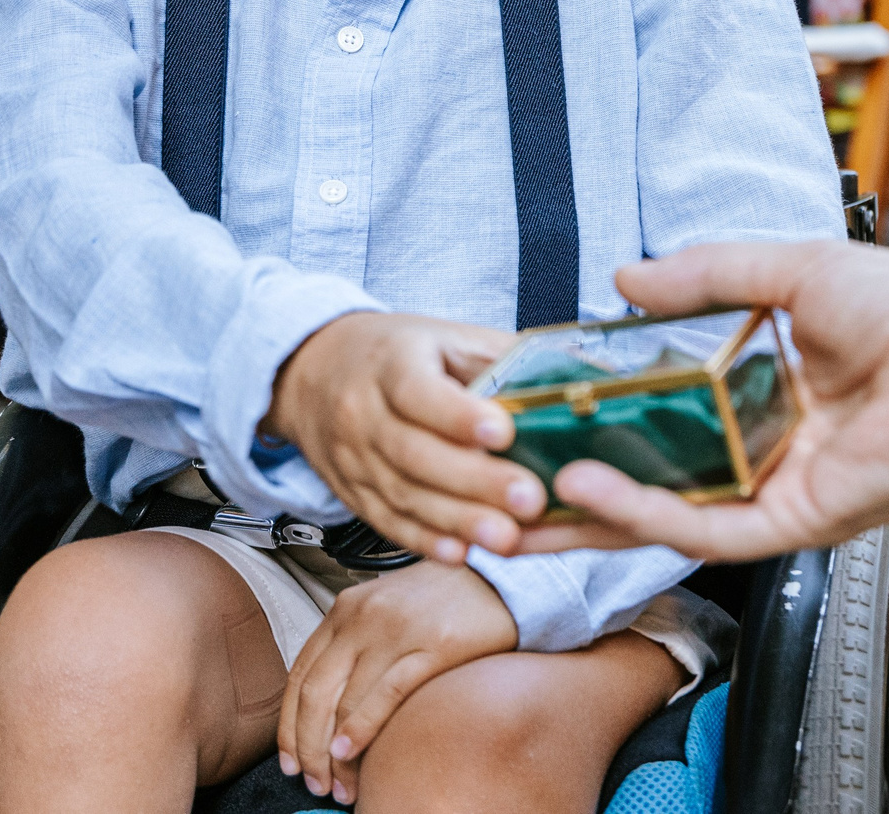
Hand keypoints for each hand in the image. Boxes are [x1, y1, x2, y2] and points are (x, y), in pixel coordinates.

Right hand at [264, 311, 542, 562]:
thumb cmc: (394, 353)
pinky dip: (424, 541)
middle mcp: (363, 412)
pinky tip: (461, 553)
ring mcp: (353, 458)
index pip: (419, 392)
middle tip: (528, 500)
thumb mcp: (442, 336)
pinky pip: (387, 521)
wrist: (312, 373)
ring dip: (458, 521)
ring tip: (507, 538)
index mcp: (390, 362)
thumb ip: (501, 356)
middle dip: (474, 482)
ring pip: (404, 494)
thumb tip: (576, 373)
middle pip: (416, 453)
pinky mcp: (352, 492)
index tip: (503, 432)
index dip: (459, 415)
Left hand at [278, 560, 516, 804]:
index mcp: (346, 609)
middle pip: (314, 693)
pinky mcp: (433, 646)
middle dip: (306, 747)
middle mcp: (363, 617)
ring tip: (339, 785)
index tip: (288, 760)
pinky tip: (351, 753)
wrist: (499, 577)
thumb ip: (354, 645)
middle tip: (311, 782)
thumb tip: (328, 704)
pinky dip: (361, 729)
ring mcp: (396, 630)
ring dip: (334, 753)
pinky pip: (386, 694)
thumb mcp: (384, 610)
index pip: (299, 675)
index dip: (288, 725)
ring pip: (345, 701)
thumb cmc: (442, 600)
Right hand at [516, 242, 888, 561]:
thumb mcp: (784, 270)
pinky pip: (708, 530)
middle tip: (508, 473)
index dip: (602, 415)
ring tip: (528, 486)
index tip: (543, 404)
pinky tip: (594, 488)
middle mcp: (768, 450)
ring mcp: (780, 489)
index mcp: (766, 395)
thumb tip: (624, 279)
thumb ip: (701, 275)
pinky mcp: (797, 520)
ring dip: (594, 509)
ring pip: (668, 516)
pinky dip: (645, 513)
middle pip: (656, 477)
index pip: (666, 416)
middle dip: (577, 482)